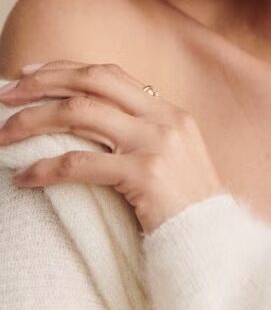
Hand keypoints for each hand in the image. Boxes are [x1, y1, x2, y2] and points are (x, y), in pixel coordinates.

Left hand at [0, 60, 226, 233]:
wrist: (211, 240)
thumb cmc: (183, 205)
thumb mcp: (170, 155)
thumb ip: (140, 133)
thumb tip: (88, 118)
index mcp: (167, 110)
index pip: (109, 73)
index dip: (66, 69)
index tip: (29, 73)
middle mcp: (163, 118)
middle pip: (93, 82)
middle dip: (44, 82)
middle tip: (6, 95)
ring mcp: (156, 143)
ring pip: (80, 114)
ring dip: (33, 120)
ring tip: (4, 134)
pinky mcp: (145, 174)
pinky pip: (80, 163)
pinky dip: (45, 169)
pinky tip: (23, 177)